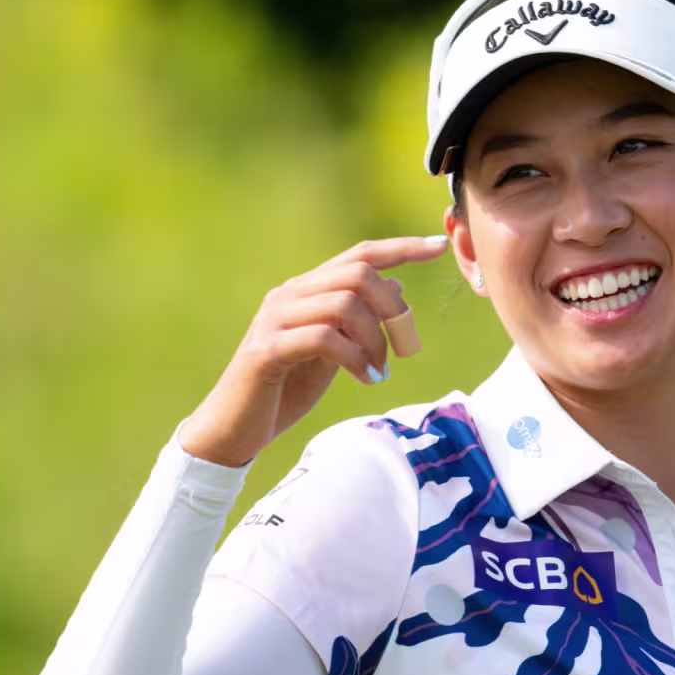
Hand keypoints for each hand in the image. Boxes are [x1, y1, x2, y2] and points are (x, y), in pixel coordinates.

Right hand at [178, 235, 448, 466]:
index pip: (359, 255)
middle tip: (405, 350)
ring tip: (379, 371)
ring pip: (344, 304)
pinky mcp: (267, 350)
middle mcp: (288, 295)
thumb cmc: (285, 389)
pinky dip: (355, 358)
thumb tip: (394, 285)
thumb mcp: (332, 350)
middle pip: (358, 274)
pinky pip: (324, 338)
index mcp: (306, 291)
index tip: (439, 246)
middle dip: (394, 309)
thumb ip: (358, 319)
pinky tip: (366, 379)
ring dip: (375, 340)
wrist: (235, 428)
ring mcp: (274, 320)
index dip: (401, 248)